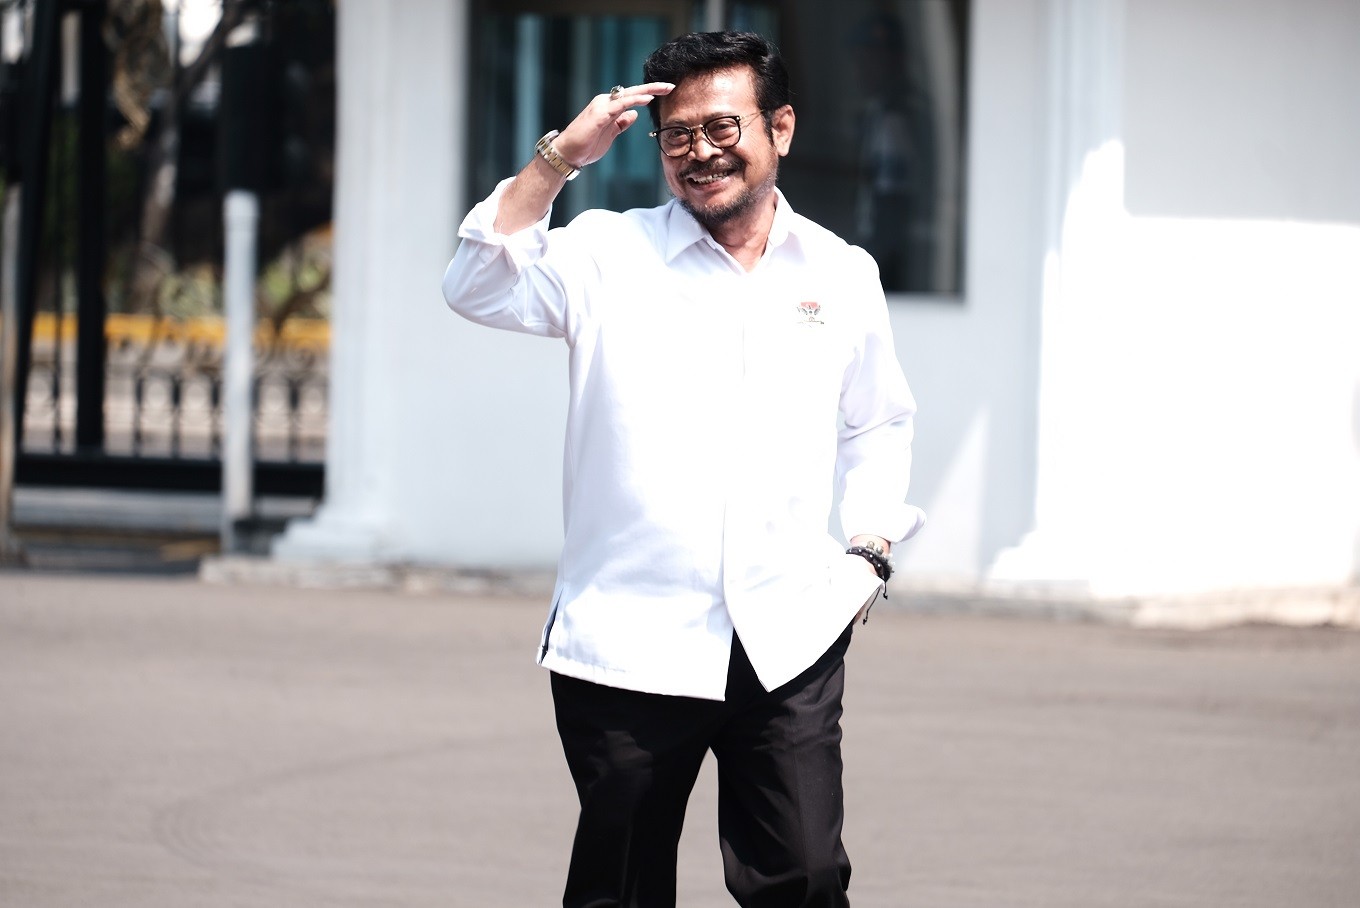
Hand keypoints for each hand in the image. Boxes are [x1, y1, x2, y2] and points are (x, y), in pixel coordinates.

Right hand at [553, 82, 673, 168]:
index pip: (631, 97)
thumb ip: (621, 123)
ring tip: (664, 88)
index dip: (648, 94)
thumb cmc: (587, 145)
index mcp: (608, 107)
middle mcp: (605, 102)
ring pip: (628, 95)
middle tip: (671, 86)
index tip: (665, 92)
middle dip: (652, 88)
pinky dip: (634, 100)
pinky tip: (647, 99)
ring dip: (647, 91)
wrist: (568, 153)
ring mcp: (602, 106)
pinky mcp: (599, 114)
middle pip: (632, 92)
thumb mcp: (611, 134)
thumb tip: (634, 114)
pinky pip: (620, 104)